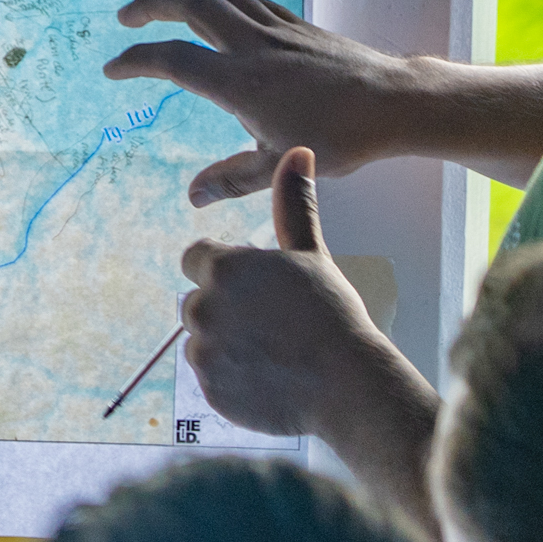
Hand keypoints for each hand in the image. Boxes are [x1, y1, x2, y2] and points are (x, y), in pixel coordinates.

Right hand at [107, 0, 422, 204]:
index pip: (173, 60)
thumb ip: (232, 178)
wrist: (393, 102)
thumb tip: (193, 196)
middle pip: (189, 2)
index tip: (113, 68)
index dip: (136, 60)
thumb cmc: (340, 138)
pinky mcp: (295, 23)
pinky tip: (216, 6)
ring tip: (159, 1)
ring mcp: (275, 28)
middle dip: (150, 3)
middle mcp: (252, 45)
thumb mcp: (281, 163)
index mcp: (240, 81)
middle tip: (125, 17)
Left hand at [176, 150, 403, 438]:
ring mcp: (204, 352)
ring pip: (200, 342)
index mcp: (225, 268)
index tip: (253, 288)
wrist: (346, 385)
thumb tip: (297, 152)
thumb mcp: (312, 254)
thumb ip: (294, 205)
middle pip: (196, 302)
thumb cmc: (333, 314)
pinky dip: (230, 380)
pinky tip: (266, 380)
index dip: (222, 270)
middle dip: (224, 310)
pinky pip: (209, 379)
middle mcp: (204, 307)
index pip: (196, 258)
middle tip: (270, 325)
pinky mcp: (208, 390)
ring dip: (224, 346)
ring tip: (270, 354)